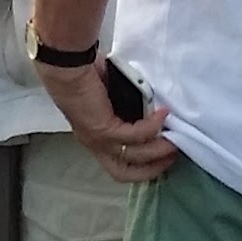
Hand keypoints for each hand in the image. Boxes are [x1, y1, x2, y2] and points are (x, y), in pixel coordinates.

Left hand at [35, 55, 174, 182]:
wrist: (67, 66)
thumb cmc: (84, 75)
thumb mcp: (111, 99)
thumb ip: (127, 110)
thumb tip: (150, 111)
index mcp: (95, 138)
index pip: (118, 164)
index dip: (142, 167)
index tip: (164, 157)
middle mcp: (94, 144)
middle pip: (123, 173)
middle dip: (150, 170)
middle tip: (172, 156)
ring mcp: (98, 140)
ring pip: (134, 156)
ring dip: (158, 150)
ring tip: (174, 140)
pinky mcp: (104, 129)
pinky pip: (135, 135)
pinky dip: (152, 127)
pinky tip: (162, 115)